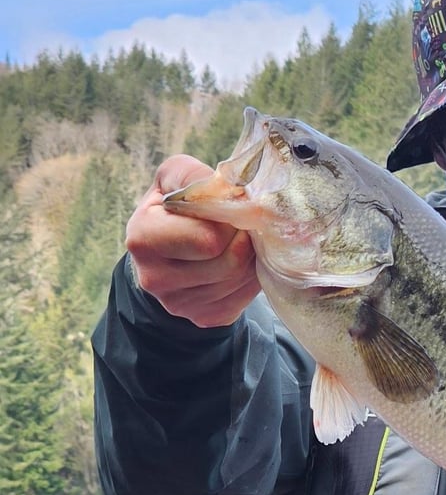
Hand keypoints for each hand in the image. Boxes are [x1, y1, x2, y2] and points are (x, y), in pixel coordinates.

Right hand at [126, 155, 259, 326]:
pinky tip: (240, 261)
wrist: (164, 250)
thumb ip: (195, 176)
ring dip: (251, 256)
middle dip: (245, 238)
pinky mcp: (203, 318)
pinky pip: (244, 297)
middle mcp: (155, 278)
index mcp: (143, 238)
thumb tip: (230, 190)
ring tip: (241, 239)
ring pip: (240, 279)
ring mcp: (178, 305)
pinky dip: (250, 277)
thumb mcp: (174, 178)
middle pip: (230, 261)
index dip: (230, 219)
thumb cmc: (172, 207)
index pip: (210, 238)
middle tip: (241, 224)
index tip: (229, 208)